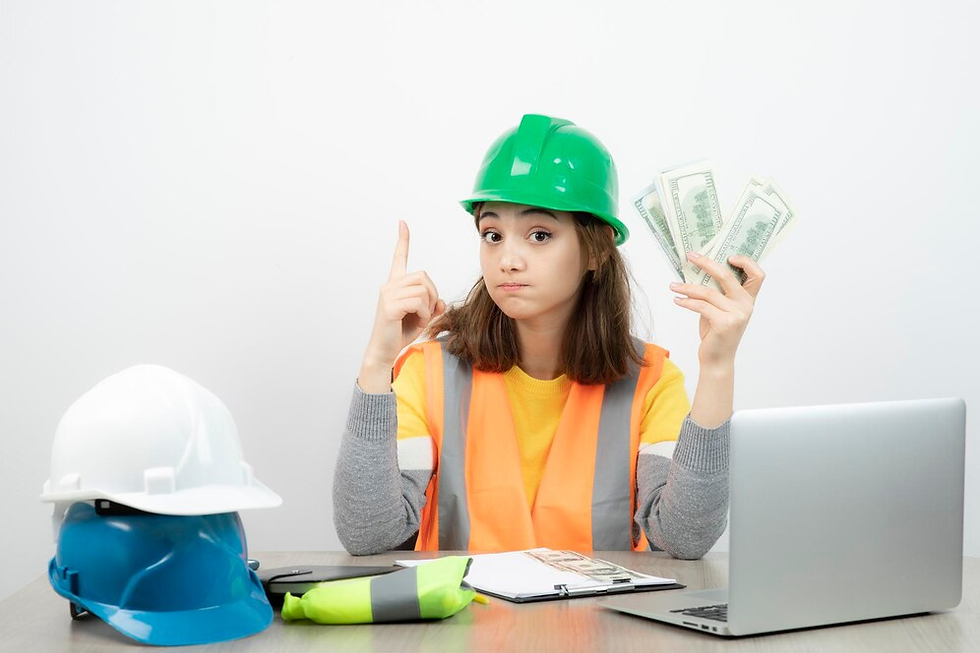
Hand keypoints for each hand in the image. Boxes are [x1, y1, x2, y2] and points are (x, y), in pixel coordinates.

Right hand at [361, 221, 445, 382]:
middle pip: (424, 276)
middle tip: (426, 312)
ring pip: (423, 290)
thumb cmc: (399, 334)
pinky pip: (418, 302)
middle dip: (433, 294)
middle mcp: (389, 286)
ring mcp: (388, 294)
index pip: (399, 258)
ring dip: (428, 307)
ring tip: (418, 319)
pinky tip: (415, 322)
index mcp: (395, 285)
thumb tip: (442, 302)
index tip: (403, 223)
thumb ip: (433, 307)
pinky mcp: (390, 306)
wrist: (384, 351)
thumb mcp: (421, 318)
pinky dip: (424, 314)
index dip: (403, 240)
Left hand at [670, 252, 764, 369]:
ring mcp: (736, 314)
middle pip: (727, 276)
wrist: (717, 359)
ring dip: (687, 287)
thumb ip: (717, 293)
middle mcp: (746, 305)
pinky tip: (677, 300)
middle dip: (706, 263)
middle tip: (690, 256)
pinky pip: (701, 306)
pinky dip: (686, 302)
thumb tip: (697, 271)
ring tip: (673, 285)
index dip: (746, 262)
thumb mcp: (720, 309)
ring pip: (708, 292)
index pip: (757, 275)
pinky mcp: (724, 323)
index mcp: (748, 299)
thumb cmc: (717, 333)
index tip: (728, 255)